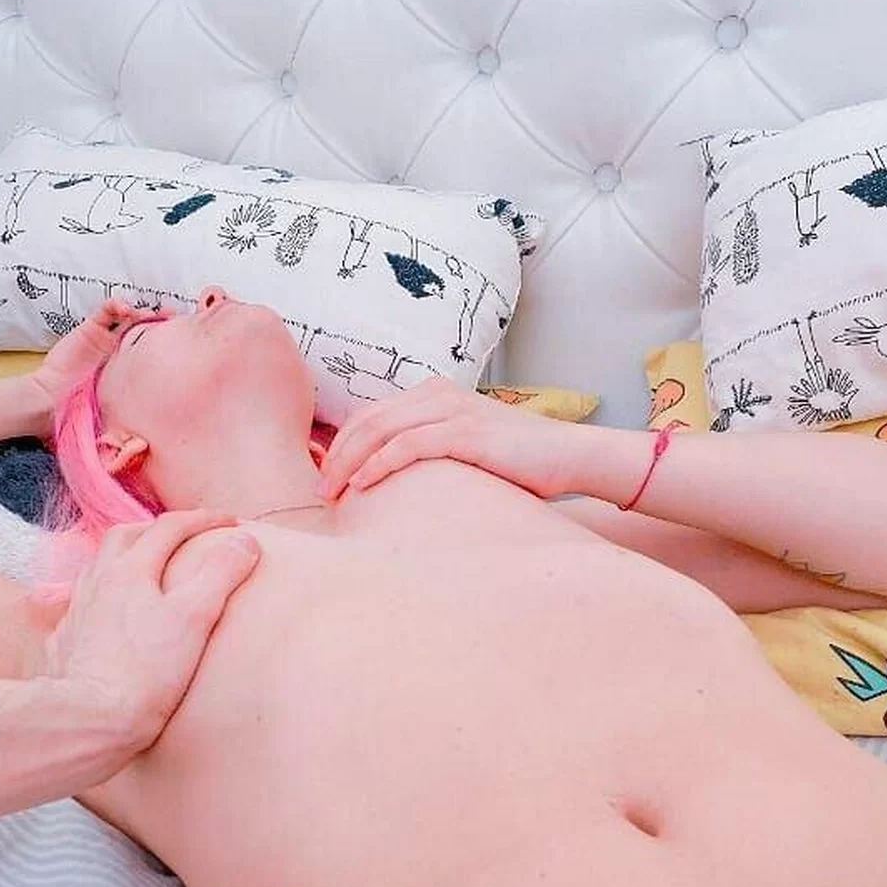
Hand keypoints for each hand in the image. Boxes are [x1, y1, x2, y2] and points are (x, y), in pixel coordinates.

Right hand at [32, 298, 171, 408]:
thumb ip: (137, 406)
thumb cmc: (84, 404)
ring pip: (127, 316)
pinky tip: (123, 308)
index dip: (164, 340)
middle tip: (171, 314)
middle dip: (158, 319)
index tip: (181, 336)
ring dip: (138, 310)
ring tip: (146, 313)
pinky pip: (105, 311)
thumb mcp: (118, 404)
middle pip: (143, 328)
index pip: (151, 347)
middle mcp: (119, 349)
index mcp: (129, 365)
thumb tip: (167, 423)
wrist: (53, 397)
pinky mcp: (90, 328)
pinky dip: (115, 305)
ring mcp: (105, 337)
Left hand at [43, 510, 260, 775]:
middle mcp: (98, 582)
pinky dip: (102, 597)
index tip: (230, 523)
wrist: (90, 720)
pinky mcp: (66, 644)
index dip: (203, 520)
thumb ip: (221, 573)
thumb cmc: (146, 672)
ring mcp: (77, 612)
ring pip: (98, 568)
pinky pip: (81, 605)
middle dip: (157, 530)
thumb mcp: (195, 618)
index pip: (169, 528)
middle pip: (125, 538)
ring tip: (145, 568)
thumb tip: (244, 540)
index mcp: (130, 570)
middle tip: (183, 536)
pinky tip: (109, 613)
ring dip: (124, 558)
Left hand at [317, 377, 578, 500]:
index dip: (341, 445)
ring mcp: (452, 410)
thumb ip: (428, 451)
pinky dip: (380, 464)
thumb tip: (390, 480)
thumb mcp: (463, 449)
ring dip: (349, 462)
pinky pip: (409, 445)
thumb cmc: (517, 463)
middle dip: (336, 455)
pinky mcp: (466, 432)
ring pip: (381, 430)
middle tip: (317, 489)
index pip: (371, 415)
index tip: (324, 477)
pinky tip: (363, 484)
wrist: (570, 457)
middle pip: (367, 420)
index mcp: (433, 394)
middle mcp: (437, 394)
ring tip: (329, 492)